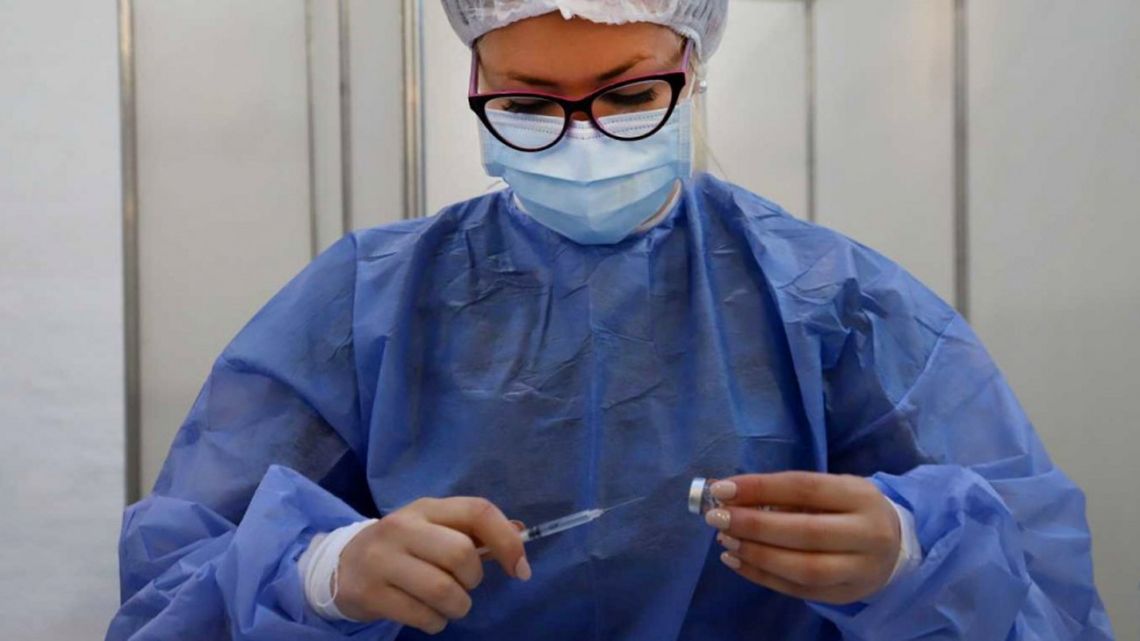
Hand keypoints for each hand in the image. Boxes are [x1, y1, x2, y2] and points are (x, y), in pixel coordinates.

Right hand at [336, 497, 529, 633]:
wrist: (343, 565)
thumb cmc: (404, 547)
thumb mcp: (435, 529)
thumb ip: (474, 531)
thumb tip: (520, 533)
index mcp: (427, 508)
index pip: (477, 511)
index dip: (507, 540)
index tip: (520, 570)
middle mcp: (402, 527)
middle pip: (461, 554)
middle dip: (473, 579)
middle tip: (464, 585)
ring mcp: (382, 560)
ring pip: (443, 590)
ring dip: (458, 606)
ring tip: (448, 604)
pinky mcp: (370, 593)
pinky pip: (422, 616)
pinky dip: (436, 622)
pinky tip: (428, 614)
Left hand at [704, 472, 899, 604]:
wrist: (895, 545)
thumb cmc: (849, 509)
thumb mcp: (830, 489)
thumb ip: (785, 492)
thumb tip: (728, 493)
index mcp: (860, 496)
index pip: (806, 488)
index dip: (761, 488)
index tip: (722, 488)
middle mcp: (867, 534)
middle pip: (806, 532)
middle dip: (754, 525)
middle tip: (717, 517)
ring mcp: (859, 570)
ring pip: (803, 568)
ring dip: (757, 554)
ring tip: (725, 540)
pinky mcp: (845, 596)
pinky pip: (798, 591)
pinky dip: (761, 576)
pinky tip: (736, 561)